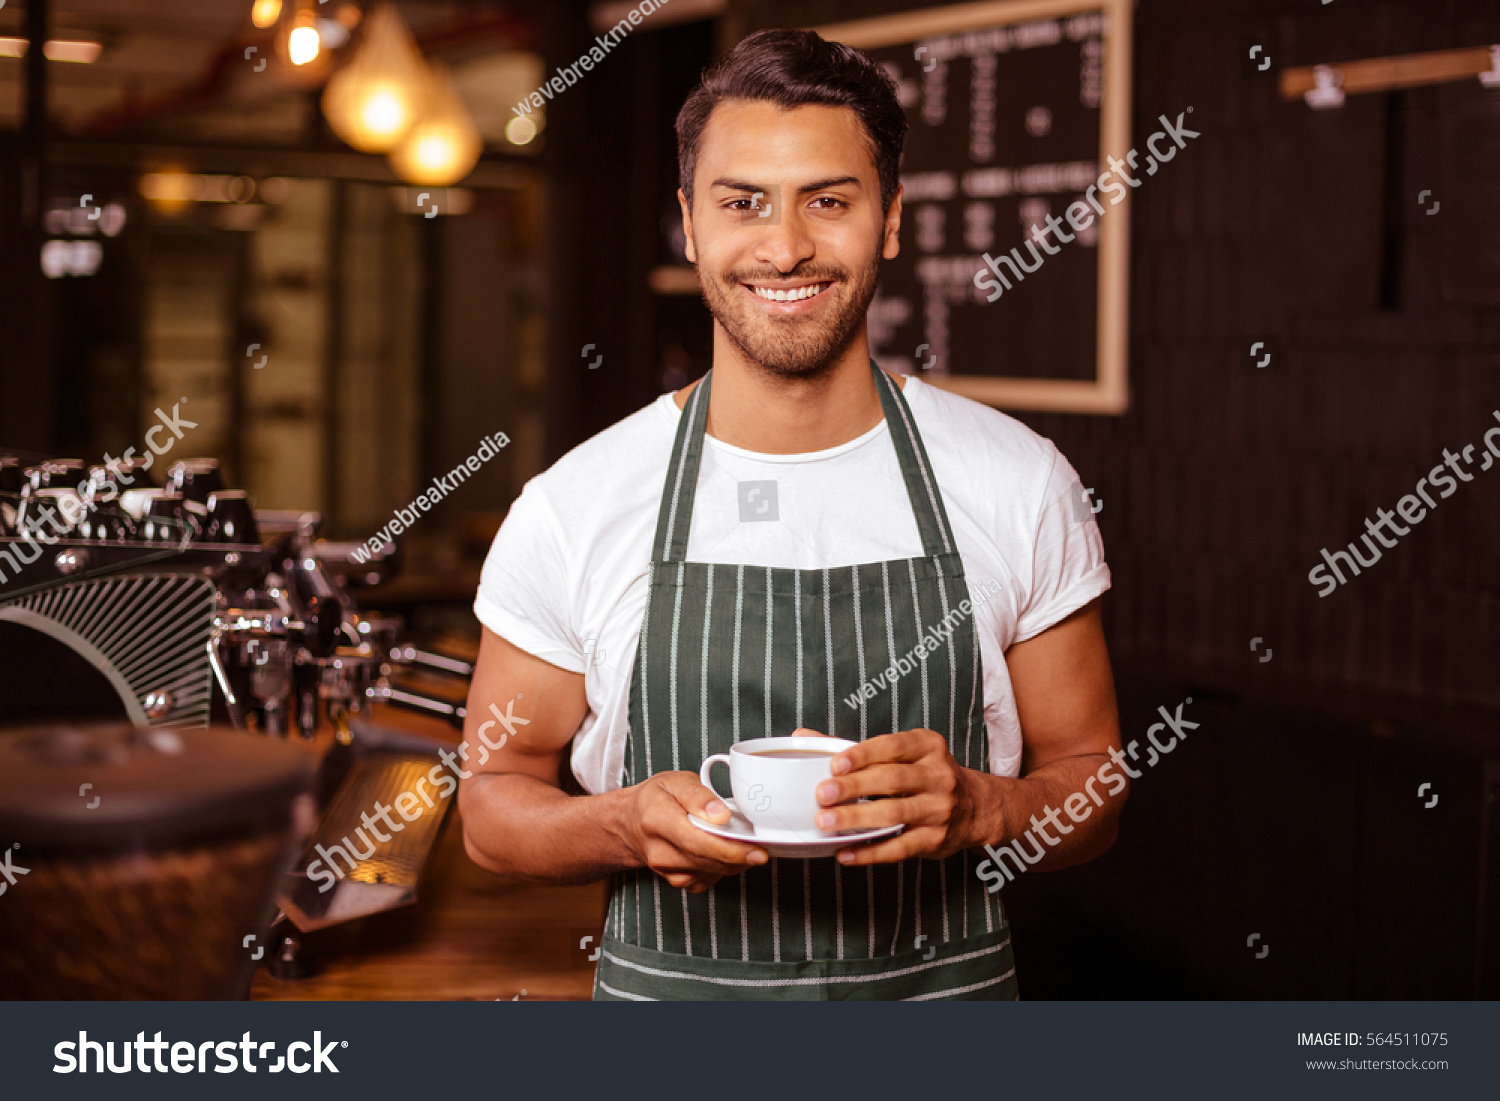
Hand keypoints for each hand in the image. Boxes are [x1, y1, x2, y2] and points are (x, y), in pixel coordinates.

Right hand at [623, 771, 767, 891]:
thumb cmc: (655, 798)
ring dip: (732, 862)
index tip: (756, 849)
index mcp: (657, 819)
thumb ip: (698, 795)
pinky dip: (720, 868)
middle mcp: (658, 850)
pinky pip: (706, 880)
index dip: (730, 849)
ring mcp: (665, 869)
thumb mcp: (675, 781)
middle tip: (761, 848)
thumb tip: (721, 815)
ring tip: (741, 843)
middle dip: (739, 856)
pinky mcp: (674, 880)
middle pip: (706, 860)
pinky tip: (721, 853)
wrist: (630, 823)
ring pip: (710, 872)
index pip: (697, 840)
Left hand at [811, 728, 987, 864]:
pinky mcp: (935, 840)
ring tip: (826, 822)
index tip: (835, 764)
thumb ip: (855, 748)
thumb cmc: (925, 775)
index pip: (893, 747)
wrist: (975, 807)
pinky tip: (845, 853)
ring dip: (857, 818)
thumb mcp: (904, 752)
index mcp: (928, 746)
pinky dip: (869, 853)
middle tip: (823, 794)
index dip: (862, 755)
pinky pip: (899, 848)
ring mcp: (939, 809)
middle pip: (892, 780)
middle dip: (854, 787)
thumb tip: (804, 736)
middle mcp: (938, 775)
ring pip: (894, 814)